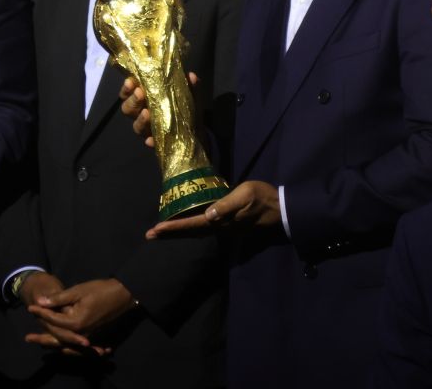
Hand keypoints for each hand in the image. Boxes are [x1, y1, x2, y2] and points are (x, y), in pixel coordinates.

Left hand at [27, 278, 135, 350]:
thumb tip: (40, 301)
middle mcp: (81, 333)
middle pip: (57, 337)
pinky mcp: (92, 334)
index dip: (41, 313)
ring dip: (52, 341)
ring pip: (65, 342)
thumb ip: (59, 299)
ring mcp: (87, 336)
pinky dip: (65, 342)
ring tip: (39, 341)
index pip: (53, 320)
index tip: (30, 307)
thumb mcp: (78, 291)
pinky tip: (58, 341)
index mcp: (76, 323)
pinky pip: (74, 343)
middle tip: (28, 336)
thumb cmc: (100, 290)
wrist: (122, 295)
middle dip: (42, 335)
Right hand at [119, 72, 198, 147]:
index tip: (130, 81)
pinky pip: (151, 143)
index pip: (128, 94)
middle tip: (140, 93)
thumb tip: (191, 76)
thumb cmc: (185, 107)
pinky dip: (150, 141)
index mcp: (144, 100)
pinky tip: (151, 140)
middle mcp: (142, 114)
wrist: (196, 130)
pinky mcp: (157, 142)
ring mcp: (148, 130)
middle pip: (128, 109)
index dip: (127, 88)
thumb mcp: (187, 94)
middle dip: (132, 100)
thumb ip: (188, 85)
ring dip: (140, 119)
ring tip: (147, 113)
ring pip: (137, 126)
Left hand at [146, 180, 280, 238]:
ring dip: (179, 232)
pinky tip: (185, 226)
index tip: (156, 229)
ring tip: (162, 231)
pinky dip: (191, 228)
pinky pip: (205, 229)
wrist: (282, 210)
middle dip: (170, 233)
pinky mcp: (230, 226)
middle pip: (191, 232)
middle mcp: (221, 229)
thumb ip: (227, 205)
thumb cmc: (263, 198)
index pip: (193, 225)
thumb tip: (209, 215)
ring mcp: (226, 230)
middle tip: (150, 235)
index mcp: (222, 222)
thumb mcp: (246, 195)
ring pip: (197, 232)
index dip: (174, 227)